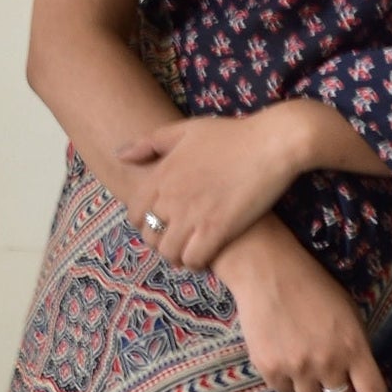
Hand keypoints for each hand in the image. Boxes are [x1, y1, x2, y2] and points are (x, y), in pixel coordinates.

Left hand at [114, 106, 305, 268]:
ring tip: (190, 251)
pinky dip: (196, 262)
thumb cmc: (232, 134)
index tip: (160, 224)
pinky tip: (206, 255)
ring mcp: (193, 215)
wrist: (272, 144)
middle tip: (177, 240)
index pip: (134, 213)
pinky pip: (193, 259)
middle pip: (150, 236)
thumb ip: (150, 143)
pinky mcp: (217, 229)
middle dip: (160, 242)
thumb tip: (120, 155)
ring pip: (169, 252)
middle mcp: (171, 197)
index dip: (144, 224)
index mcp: (161, 175)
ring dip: (177, 256)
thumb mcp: (186, 129)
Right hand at [214, 219, 390, 391]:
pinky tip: (283, 354)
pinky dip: (286, 378)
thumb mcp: (349, 313)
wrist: (268, 272)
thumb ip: (355, 346)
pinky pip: (284, 389)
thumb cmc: (314, 286)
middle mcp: (328, 364)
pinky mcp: (270, 370)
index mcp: (353, 347)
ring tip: (303, 359)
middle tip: (333, 379)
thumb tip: (357, 374)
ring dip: (311, 384)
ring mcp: (297, 370)